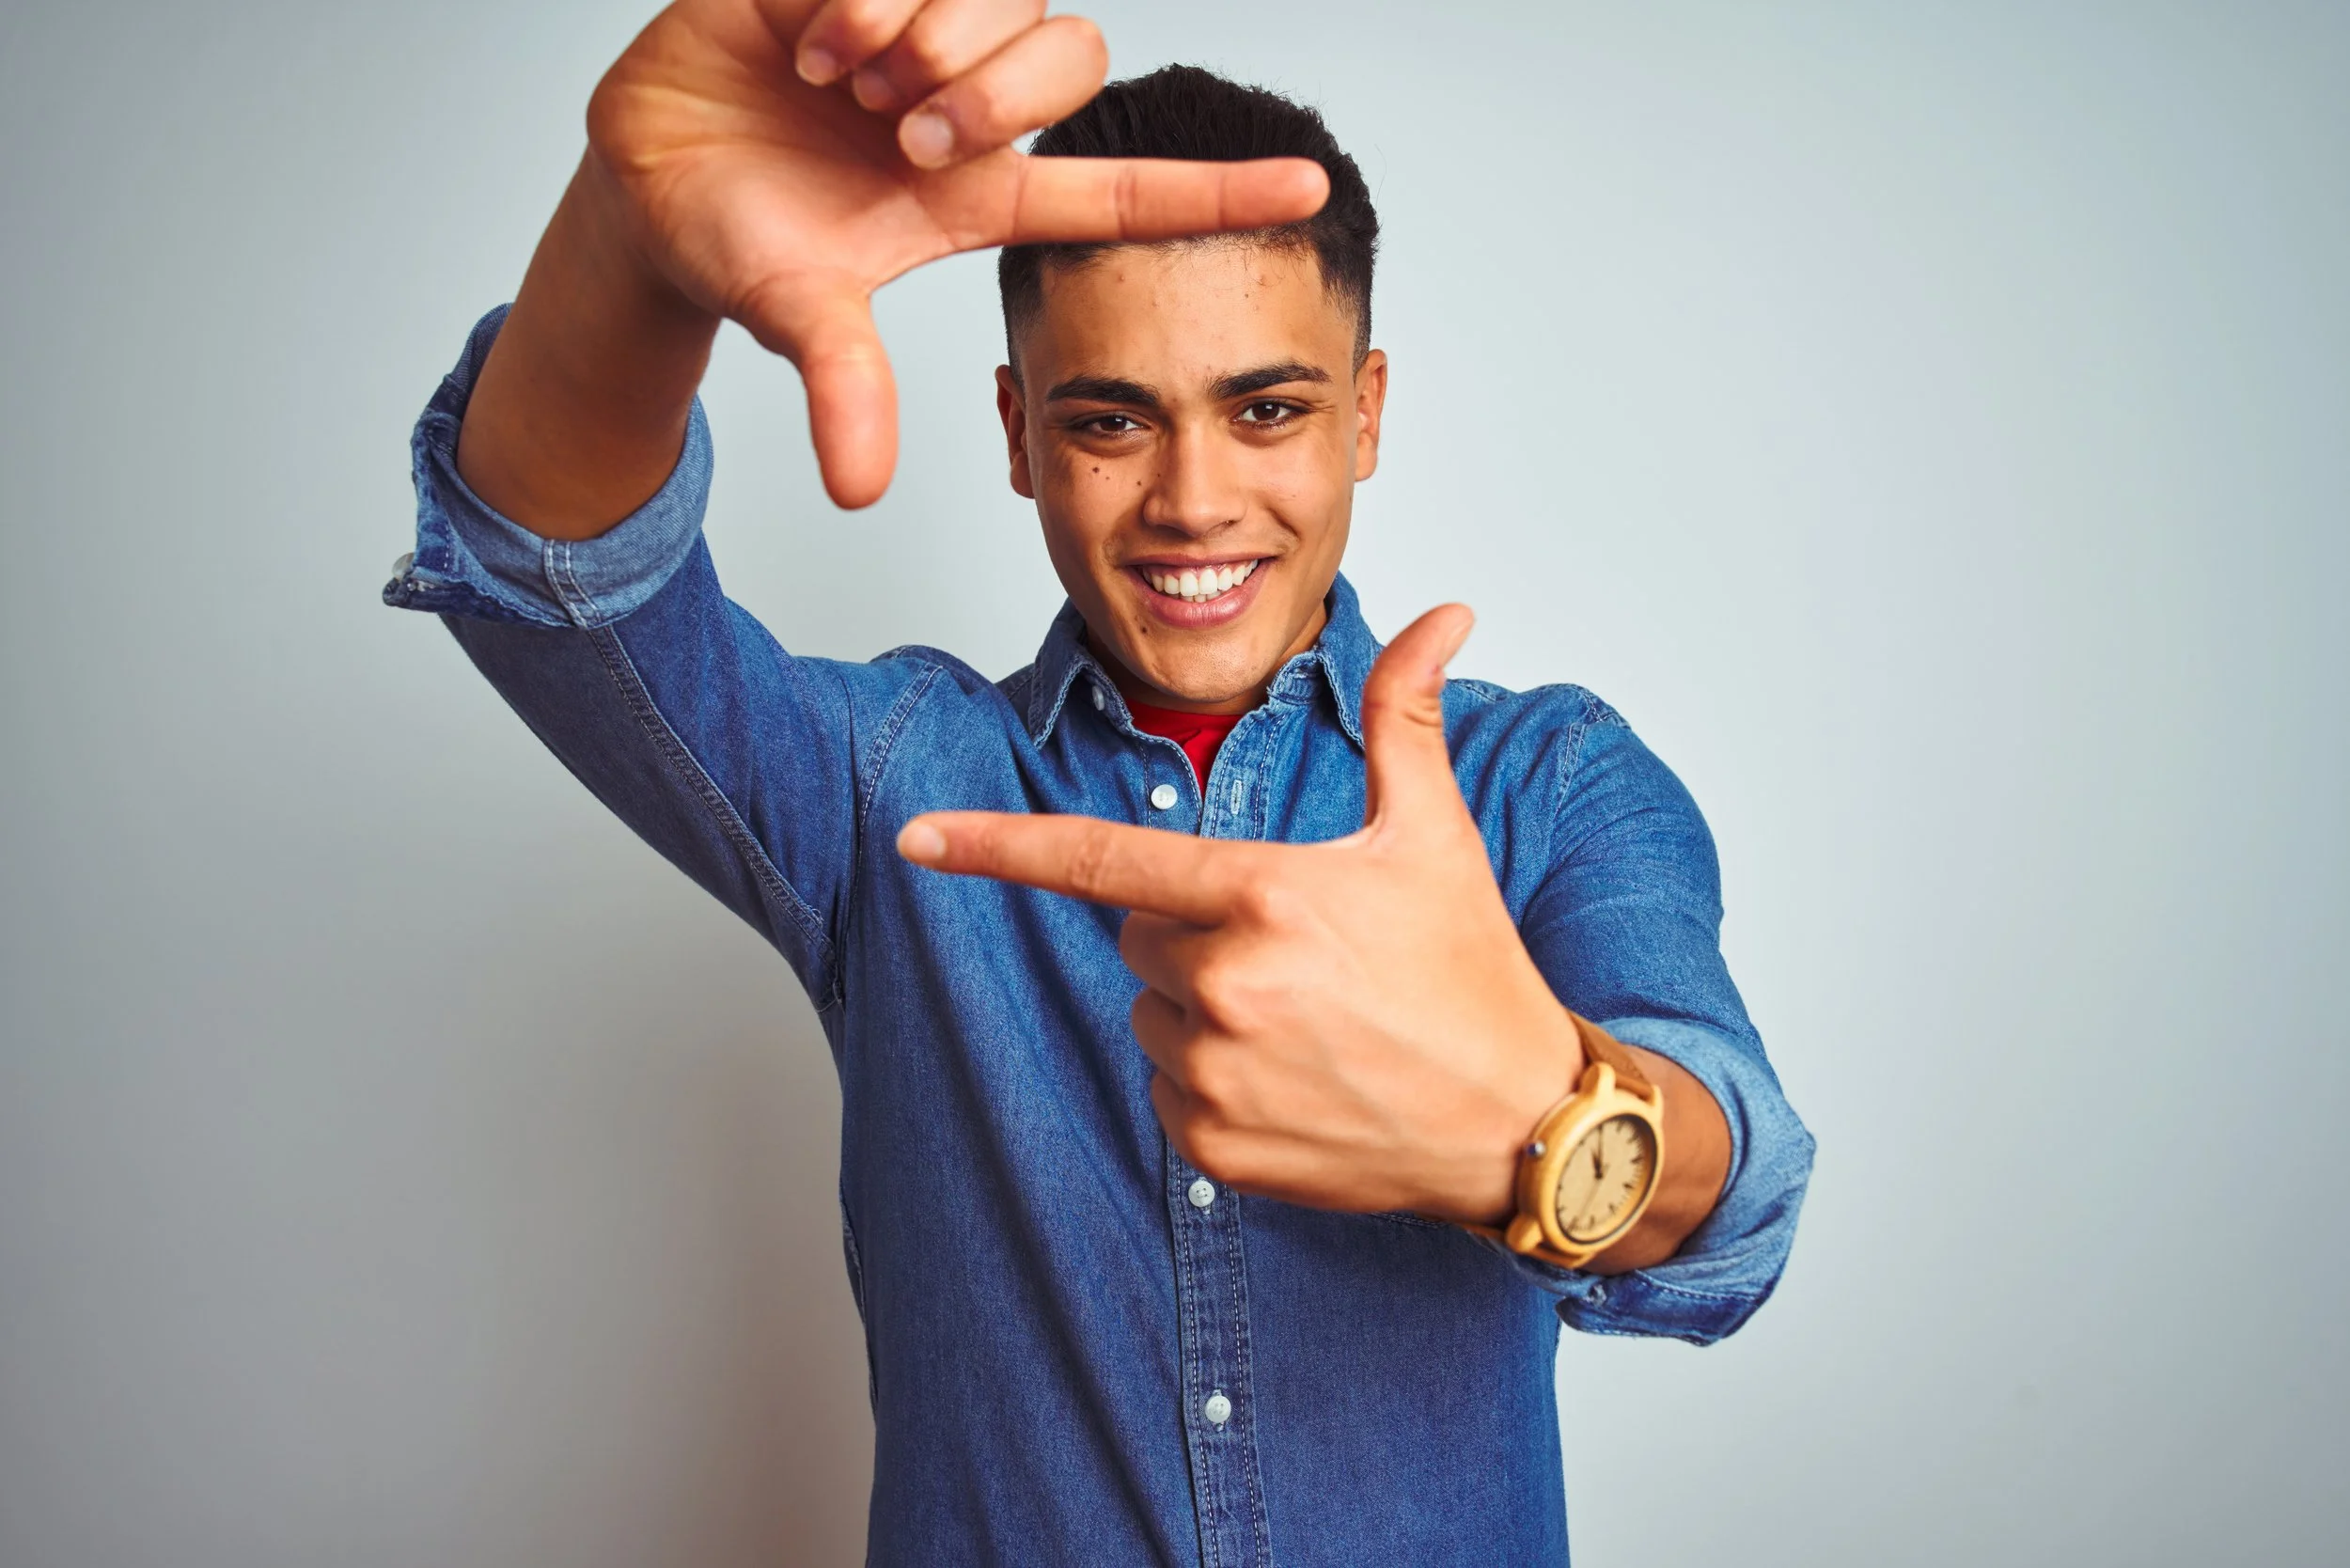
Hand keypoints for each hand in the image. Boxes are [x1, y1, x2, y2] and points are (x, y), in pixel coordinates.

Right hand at [585, 0, 1327, 505]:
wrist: (644, 178)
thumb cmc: (741, 245)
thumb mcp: (796, 313)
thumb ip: (844, 386)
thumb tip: (861, 492)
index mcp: (978, 195)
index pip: (1123, 191)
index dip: (1217, 192)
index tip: (1312, 189)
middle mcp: (968, 109)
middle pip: (1072, 64)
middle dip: (996, 97)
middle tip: (908, 135)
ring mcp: (920, 34)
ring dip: (927, 41)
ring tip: (847, 81)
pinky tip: (813, 37)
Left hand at [896, 606, 1587, 1226]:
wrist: (1519, 1121)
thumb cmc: (1472, 970)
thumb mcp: (1435, 834)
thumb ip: (1406, 716)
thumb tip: (1445, 613)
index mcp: (1265, 895)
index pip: (1101, 860)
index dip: (995, 847)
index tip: (915, 838)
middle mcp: (1229, 984)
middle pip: (1138, 933)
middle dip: (1196, 930)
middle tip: (1299, 953)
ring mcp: (1217, 1073)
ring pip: (1151, 1011)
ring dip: (1204, 1008)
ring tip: (1308, 1021)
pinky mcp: (1216, 1147)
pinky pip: (1164, 1090)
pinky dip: (1212, 1083)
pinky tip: (1297, 1081)